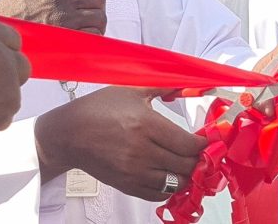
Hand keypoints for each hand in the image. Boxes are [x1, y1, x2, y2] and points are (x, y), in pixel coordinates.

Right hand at [0, 0, 106, 33]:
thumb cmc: (8, 15)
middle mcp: (59, 2)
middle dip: (97, 6)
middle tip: (92, 13)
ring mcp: (63, 22)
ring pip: (98, 18)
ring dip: (97, 23)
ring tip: (89, 27)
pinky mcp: (65, 41)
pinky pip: (91, 37)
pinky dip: (92, 38)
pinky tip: (84, 39)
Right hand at [34, 87, 205, 200]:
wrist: (69, 134)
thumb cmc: (99, 109)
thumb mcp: (131, 89)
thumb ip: (164, 86)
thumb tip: (192, 84)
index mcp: (146, 125)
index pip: (188, 144)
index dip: (203, 144)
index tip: (207, 140)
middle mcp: (141, 151)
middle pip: (186, 165)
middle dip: (198, 160)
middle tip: (200, 152)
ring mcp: (133, 172)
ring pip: (175, 182)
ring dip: (185, 174)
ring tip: (186, 163)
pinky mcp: (126, 185)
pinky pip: (158, 194)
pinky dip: (169, 187)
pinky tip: (170, 174)